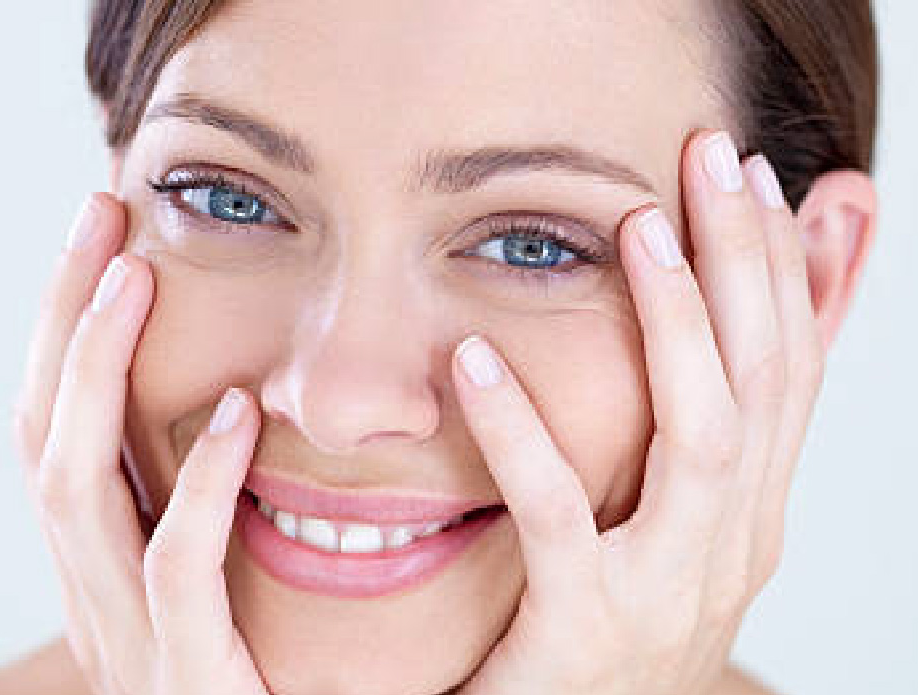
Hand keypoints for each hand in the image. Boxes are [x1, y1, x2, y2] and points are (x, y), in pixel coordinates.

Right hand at [12, 194, 268, 694]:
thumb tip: (235, 397)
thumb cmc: (258, 677)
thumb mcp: (213, 578)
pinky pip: (176, 568)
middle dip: (61, 319)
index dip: (61, 328)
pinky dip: (201, 483)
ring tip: (138, 279)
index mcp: (99, 560)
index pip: (54, 425)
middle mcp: (93, 591)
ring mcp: (130, 637)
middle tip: (103, 216)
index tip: (105, 238)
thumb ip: (204, 501)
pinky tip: (242, 413)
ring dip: (99, 374)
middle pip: (41, 434)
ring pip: (77, 488)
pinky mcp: (189, 677)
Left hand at [449, 128, 823, 694]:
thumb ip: (689, 430)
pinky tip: (473, 359)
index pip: (790, 369)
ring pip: (702, 435)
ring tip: (638, 228)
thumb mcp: (667, 523)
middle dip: (747, 259)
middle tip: (712, 153)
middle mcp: (734, 548)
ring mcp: (670, 593)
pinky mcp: (587, 630)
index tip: (751, 174)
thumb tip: (711, 337)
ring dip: (678, 324)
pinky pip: (556, 515)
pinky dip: (520, 430)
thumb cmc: (608, 619)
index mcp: (752, 514)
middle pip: (765, 380)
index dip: (781, 266)